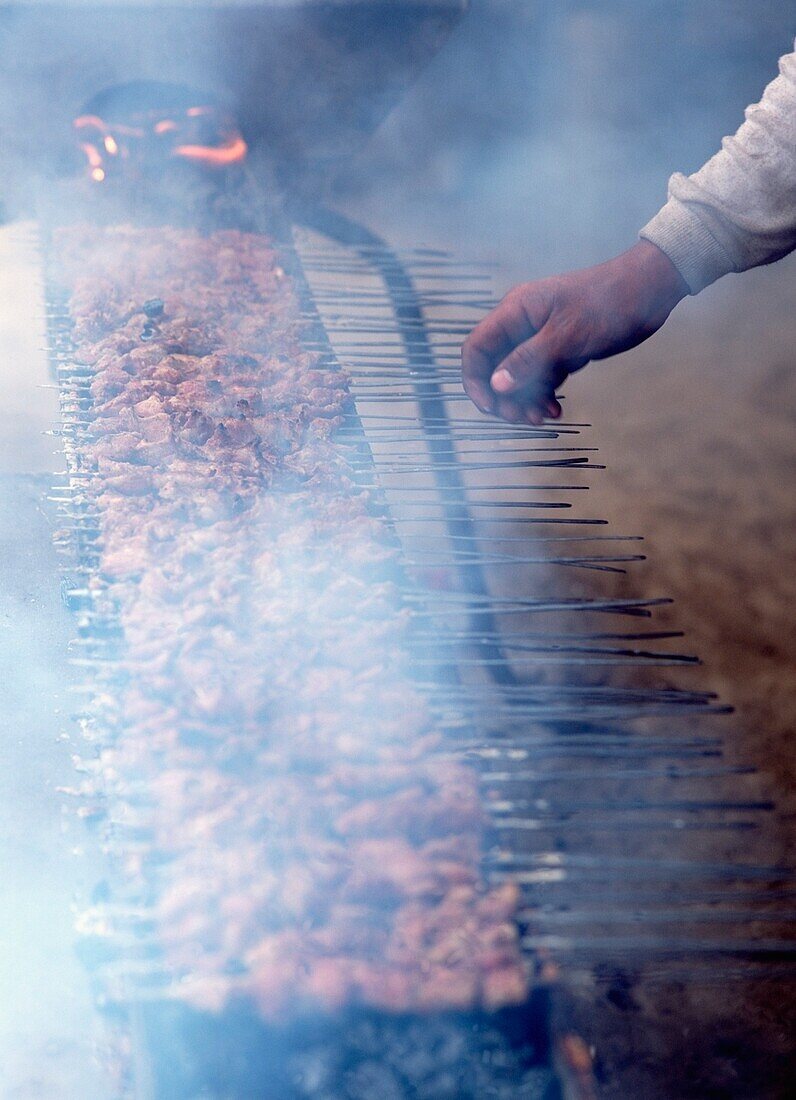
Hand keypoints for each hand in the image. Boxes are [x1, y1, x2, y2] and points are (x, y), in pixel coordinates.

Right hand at [461, 240, 688, 423]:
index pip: (477, 349)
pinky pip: (540, 378)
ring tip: (543, 418)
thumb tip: (497, 385)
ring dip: (524, 401)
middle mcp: (522, 324)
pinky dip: (543, 396)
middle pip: (494, 368)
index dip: (475, 380)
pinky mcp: (559, 349)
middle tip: (522, 419)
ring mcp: (540, 338)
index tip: (490, 407)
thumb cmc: (610, 303)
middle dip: (503, 398)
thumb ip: (529, 361)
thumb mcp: (568, 336)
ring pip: (517, 378)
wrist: (650, 291)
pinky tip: (555, 411)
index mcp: (516, 312)